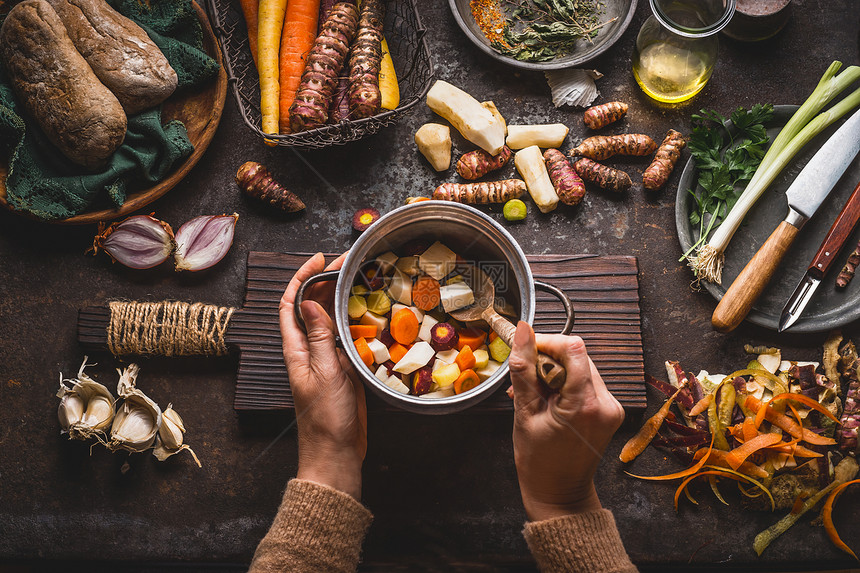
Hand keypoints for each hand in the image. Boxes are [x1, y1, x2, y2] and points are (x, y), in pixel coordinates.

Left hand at [279, 252, 366, 499]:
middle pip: (312, 306)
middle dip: (325, 281)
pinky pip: (347, 337)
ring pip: (331, 319)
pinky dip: (356, 321)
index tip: (318, 259)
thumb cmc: (325, 418)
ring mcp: (327, 358)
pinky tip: (371, 312)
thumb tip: (311, 302)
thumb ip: (319, 337)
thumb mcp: (324, 373)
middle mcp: (309, 349)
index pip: (290, 304)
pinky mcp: (344, 368)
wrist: (337, 452)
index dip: (301, 278)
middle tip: (347, 262)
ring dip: (341, 297)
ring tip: (360, 278)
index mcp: (296, 349)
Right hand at [509, 322, 623, 521]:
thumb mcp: (524, 412)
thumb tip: (523, 331)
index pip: (573, 348)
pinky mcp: (610, 410)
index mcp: (585, 405)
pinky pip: (587, 382)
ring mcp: (611, 407)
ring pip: (582, 367)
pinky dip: (567, 384)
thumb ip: (524, 368)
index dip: (547, 342)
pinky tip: (551, 401)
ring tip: (537, 395)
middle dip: (549, 359)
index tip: (527, 350)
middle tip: (527, 380)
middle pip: (578, 356)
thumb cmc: (538, 460)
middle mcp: (606, 403)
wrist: (559, 493)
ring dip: (556, 372)